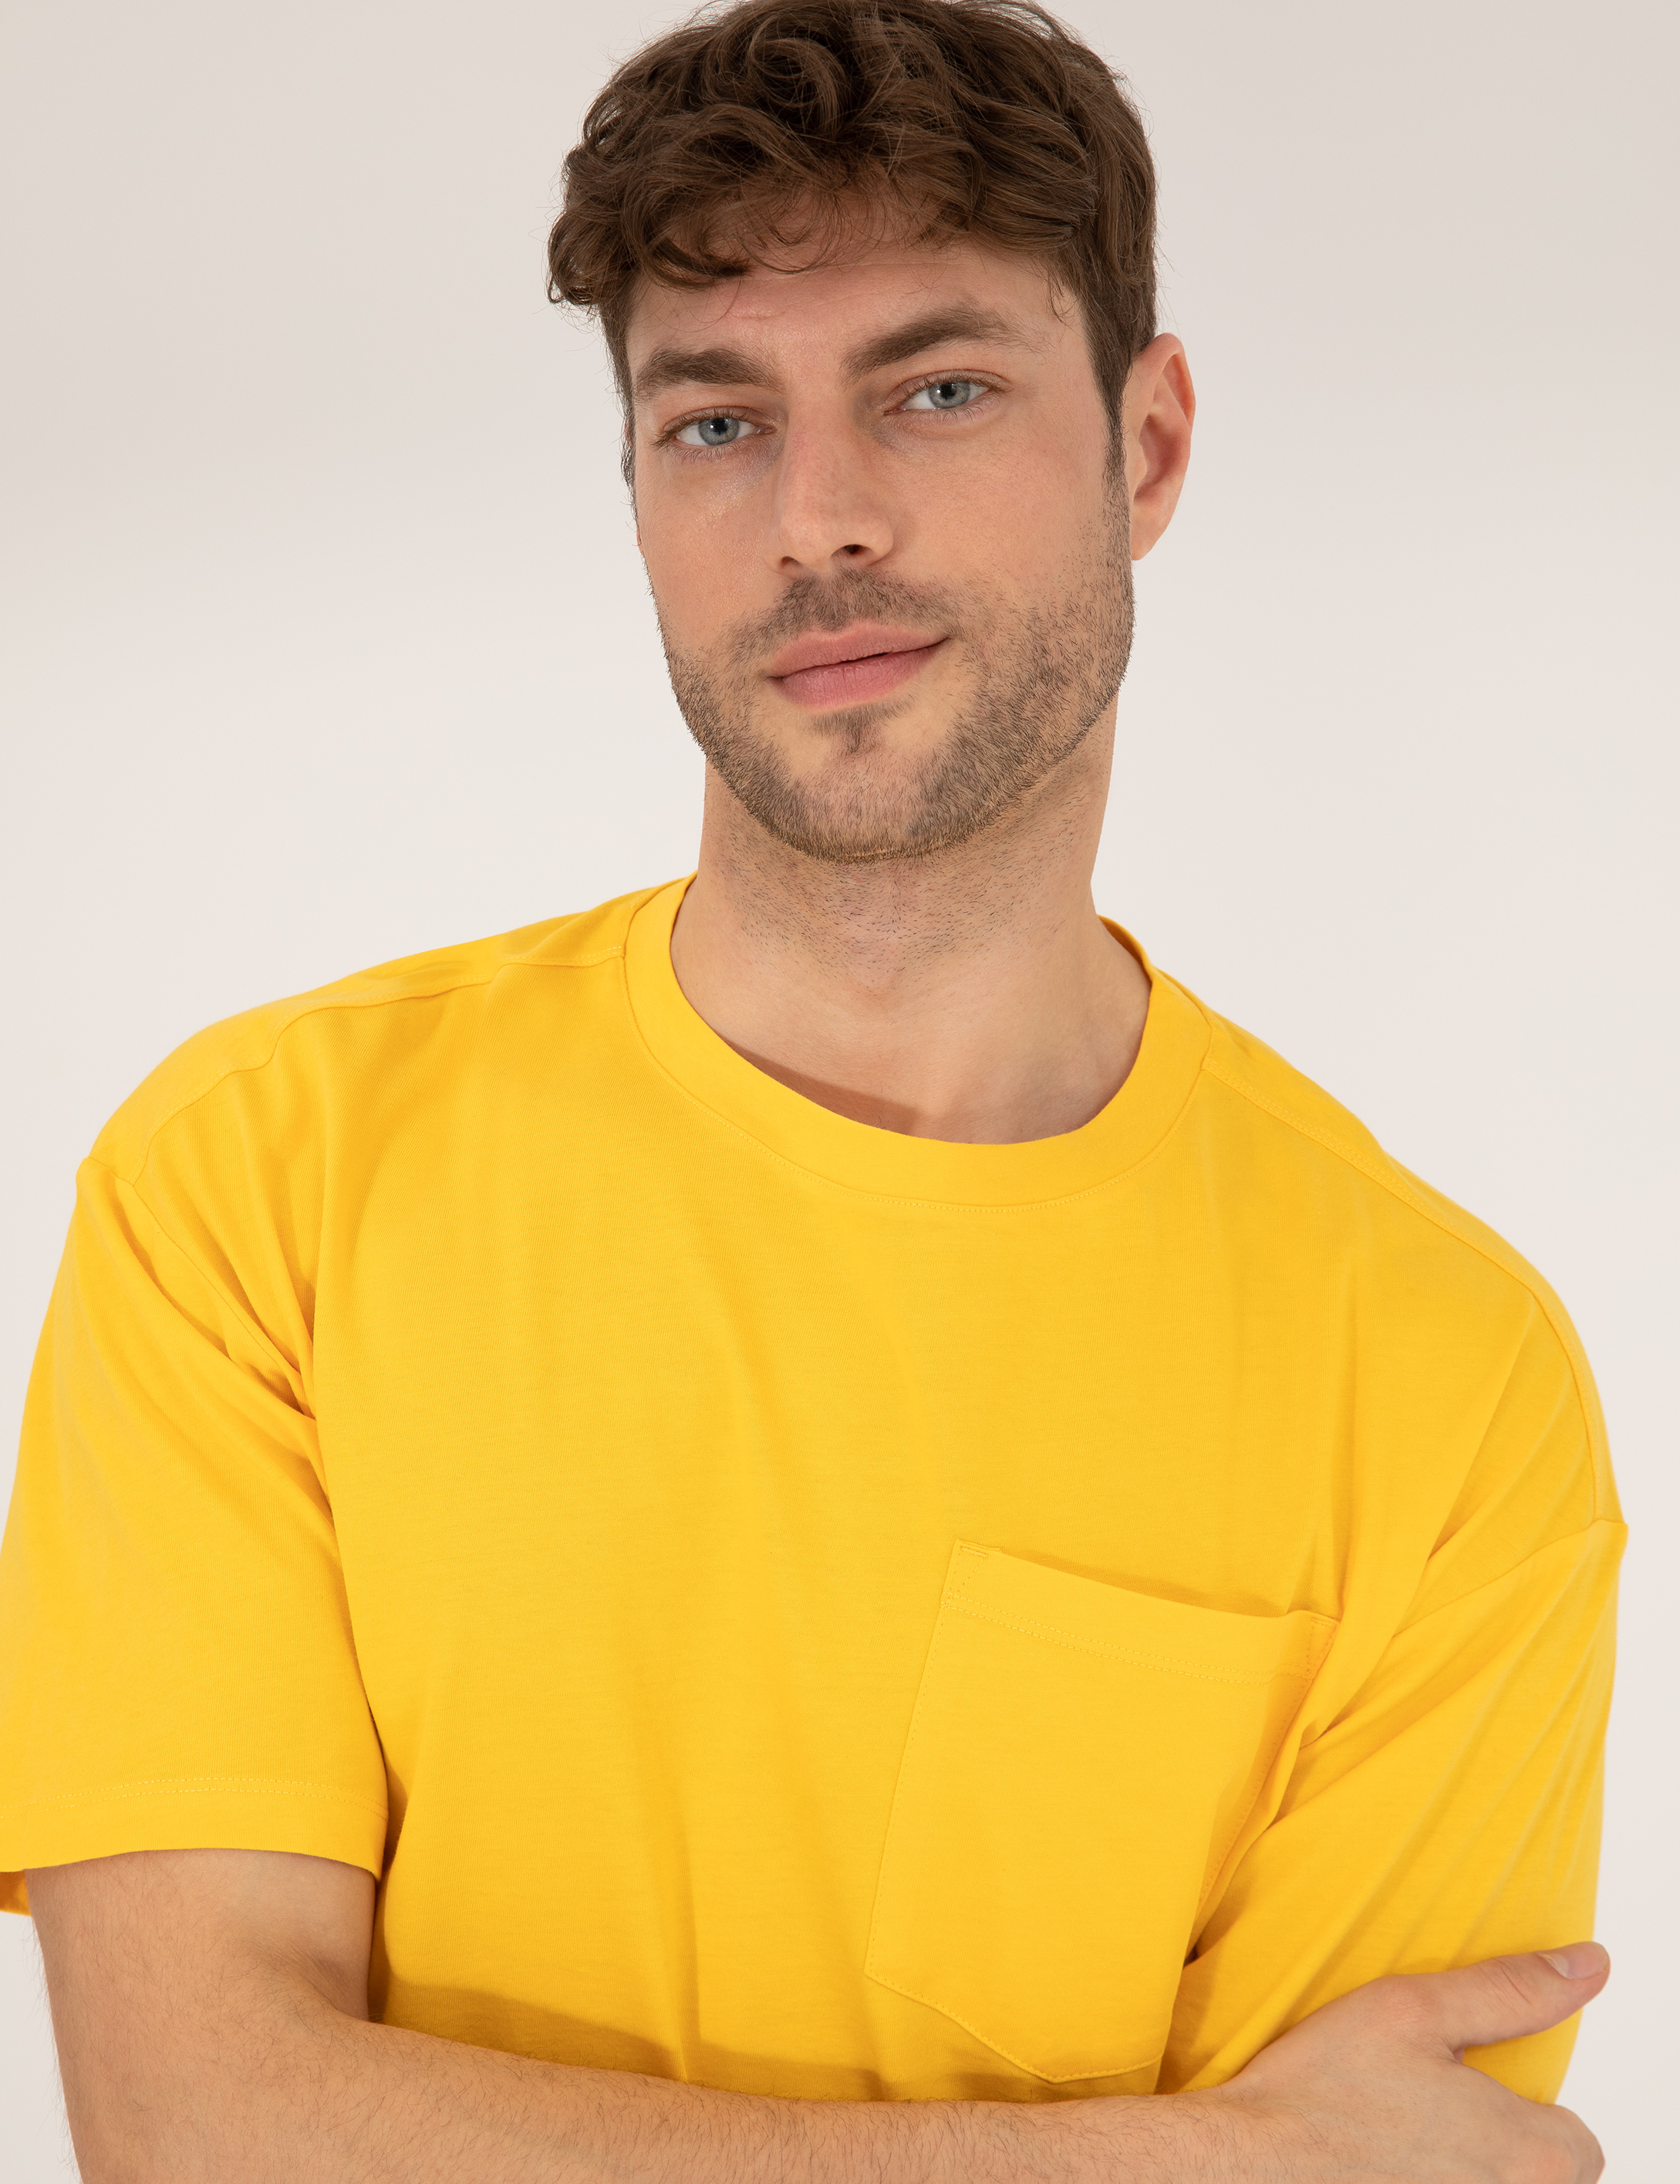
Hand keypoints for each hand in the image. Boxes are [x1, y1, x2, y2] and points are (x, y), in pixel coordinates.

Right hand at [1196, 1942, 1608, 2180]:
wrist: (1248, 2166)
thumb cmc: (1322, 2091)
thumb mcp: (1413, 2011)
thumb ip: (1510, 1990)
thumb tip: (1587, 1966)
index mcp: (1532, 2157)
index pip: (1577, 2141)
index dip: (1523, 2111)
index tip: (1463, 2094)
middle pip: (1540, 2179)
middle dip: (1495, 2151)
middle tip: (1421, 2118)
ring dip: (1459, 2174)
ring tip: (1396, 2149)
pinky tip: (1379, 2173)